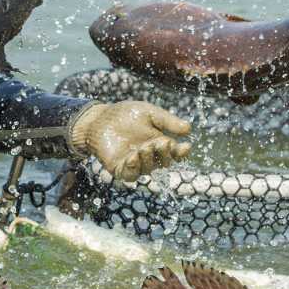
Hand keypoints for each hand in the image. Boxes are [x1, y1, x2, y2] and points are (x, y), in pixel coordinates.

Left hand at [70, 101, 191, 182]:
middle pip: (164, 162)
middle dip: (164, 154)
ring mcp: (135, 163)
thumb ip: (167, 121)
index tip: (186, 146)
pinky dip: (133, 168)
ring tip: (144, 147)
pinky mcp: (120, 168)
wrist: (100, 118)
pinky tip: (132, 157)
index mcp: (159, 143)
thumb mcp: (149, 113)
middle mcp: (149, 156)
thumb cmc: (125, 114)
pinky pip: (130, 175)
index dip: (182, 152)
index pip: (175, 152)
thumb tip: (189, 128)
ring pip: (148, 169)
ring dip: (149, 159)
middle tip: (162, 142)